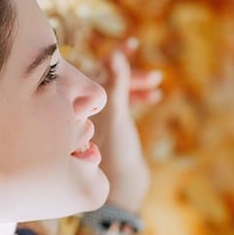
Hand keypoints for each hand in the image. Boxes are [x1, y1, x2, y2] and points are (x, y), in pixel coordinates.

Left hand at [91, 38, 161, 212]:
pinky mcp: (105, 129)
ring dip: (135, 85)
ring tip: (157, 83)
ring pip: (113, 92)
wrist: (119, 189)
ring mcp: (92, 118)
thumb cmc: (114, 153)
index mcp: (75, 103)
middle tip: (156, 77)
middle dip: (129, 74)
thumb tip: (112, 54)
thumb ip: (115, 84)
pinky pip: (119, 105)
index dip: (112, 58)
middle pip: (103, 80)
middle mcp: (80, 108)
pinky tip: (153, 97)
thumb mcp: (116, 115)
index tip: (132, 45)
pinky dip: (134, 98)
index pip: (91, 71)